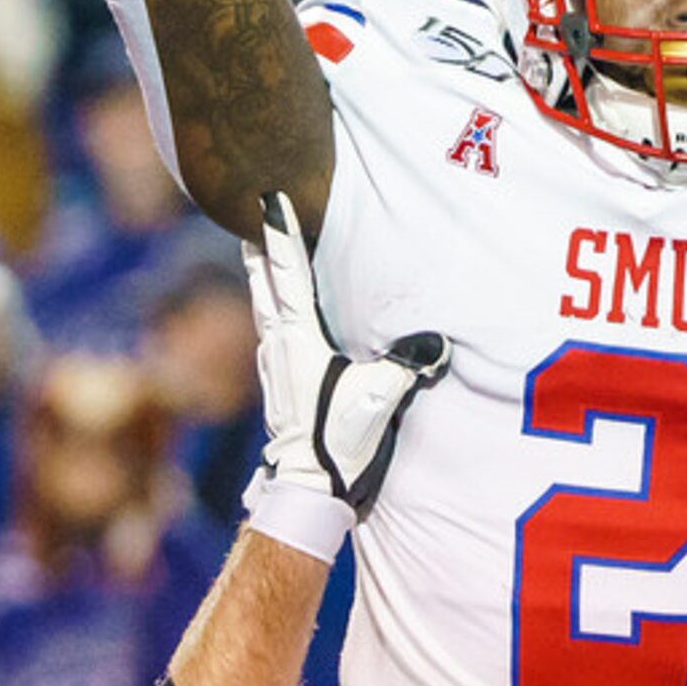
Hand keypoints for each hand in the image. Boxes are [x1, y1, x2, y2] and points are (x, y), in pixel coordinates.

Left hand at [241, 192, 448, 560]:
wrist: (305, 485)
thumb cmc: (340, 439)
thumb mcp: (382, 397)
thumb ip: (407, 364)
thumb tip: (437, 342)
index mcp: (299, 338)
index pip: (290, 274)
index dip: (280, 234)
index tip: (268, 200)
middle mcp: (277, 344)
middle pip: (263, 282)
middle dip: (259, 245)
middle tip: (249, 209)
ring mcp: (271, 363)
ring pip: (262, 305)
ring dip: (261, 274)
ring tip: (256, 248)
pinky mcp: (275, 381)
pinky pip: (269, 329)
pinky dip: (270, 304)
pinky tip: (275, 308)